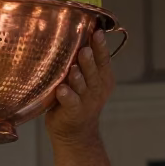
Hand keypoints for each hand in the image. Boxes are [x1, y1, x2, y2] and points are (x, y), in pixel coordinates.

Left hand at [44, 29, 113, 144]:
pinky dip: (66, 96)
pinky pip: (70, 102)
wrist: (76, 133)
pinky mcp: (73, 112)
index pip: (103, 59)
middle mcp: (96, 89)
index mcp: (102, 78)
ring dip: (78, 77)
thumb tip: (72, 35)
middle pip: (94, 71)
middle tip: (85, 49)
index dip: (101, 46)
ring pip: (82, 86)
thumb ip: (83, 63)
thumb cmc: (77, 99)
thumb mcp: (86, 80)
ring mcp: (86, 102)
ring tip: (74, 68)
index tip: (98, 32)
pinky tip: (61, 89)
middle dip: (90, 60)